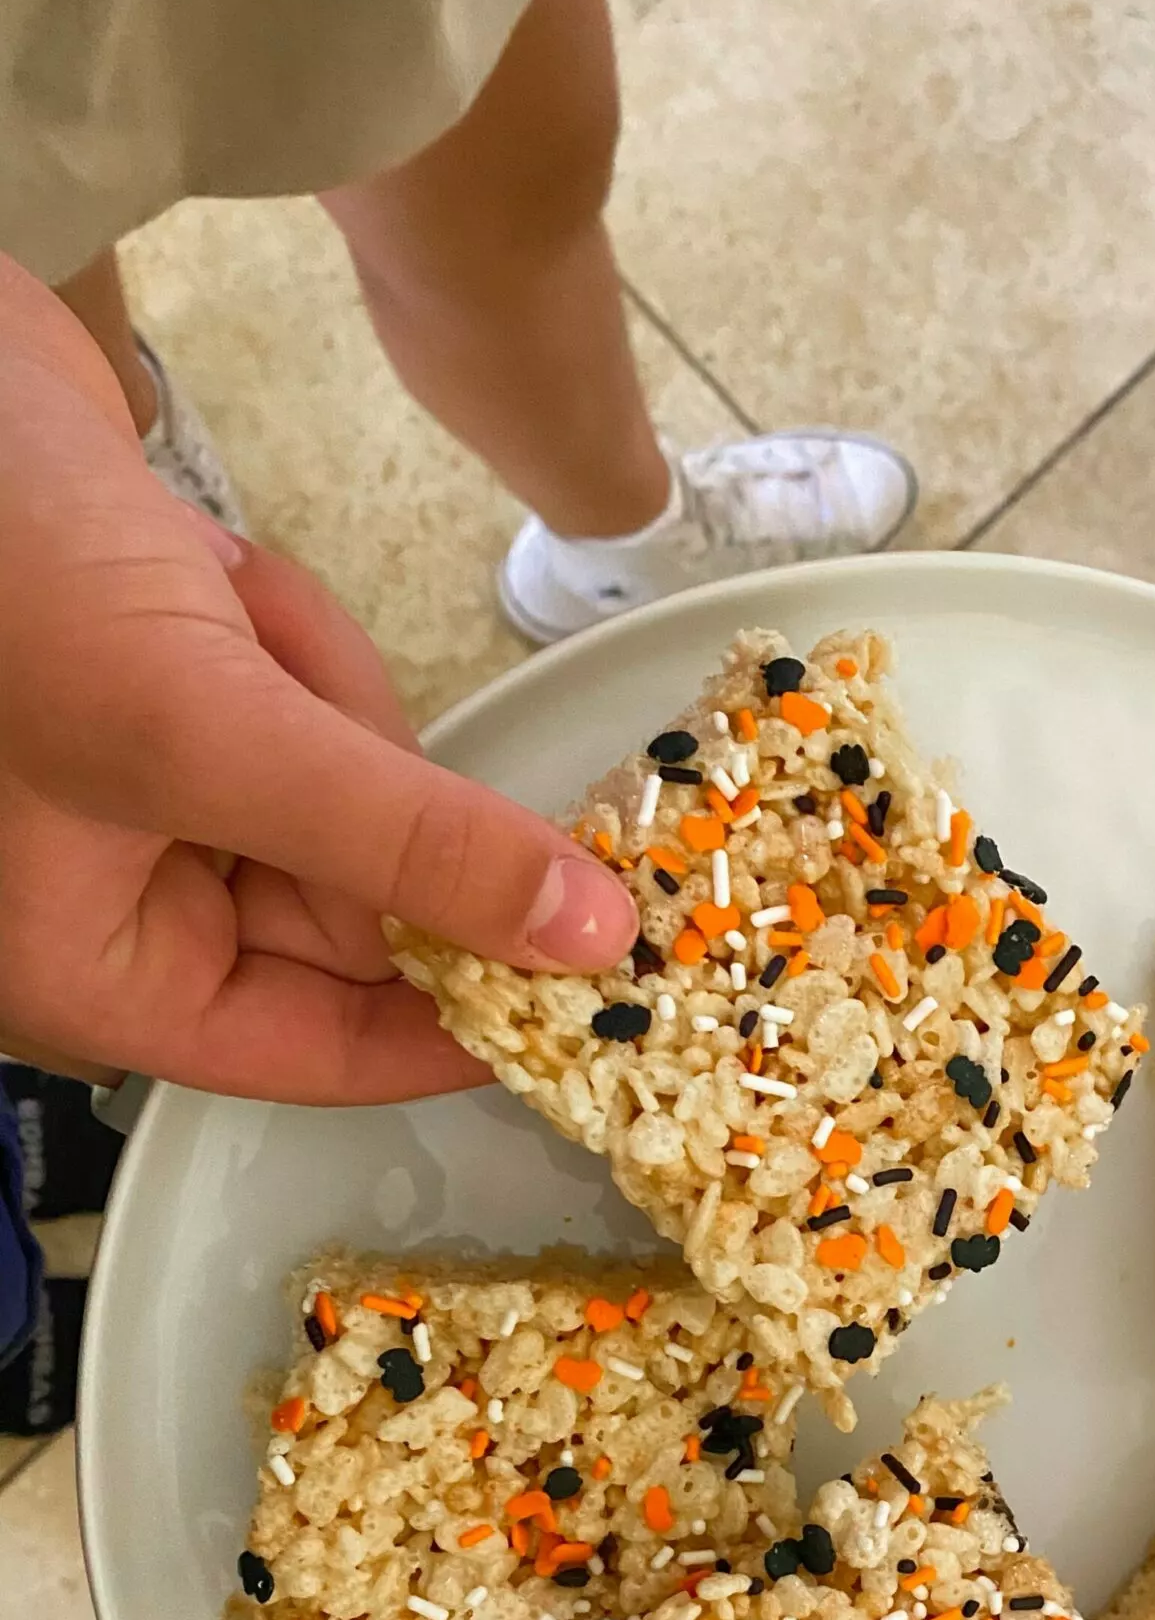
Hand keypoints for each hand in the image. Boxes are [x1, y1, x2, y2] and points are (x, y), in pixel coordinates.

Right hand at [0, 252, 635, 1103]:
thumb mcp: (205, 733)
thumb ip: (407, 844)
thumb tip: (583, 940)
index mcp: (100, 969)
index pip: (325, 1049)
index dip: (459, 1020)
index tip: (590, 981)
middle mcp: (128, 902)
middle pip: (357, 908)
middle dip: (363, 790)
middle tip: (322, 703)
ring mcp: (161, 792)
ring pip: (350, 787)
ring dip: (315, 685)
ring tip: (217, 611)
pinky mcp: (188, 687)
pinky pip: (313, 695)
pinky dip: (287, 629)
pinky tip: (207, 571)